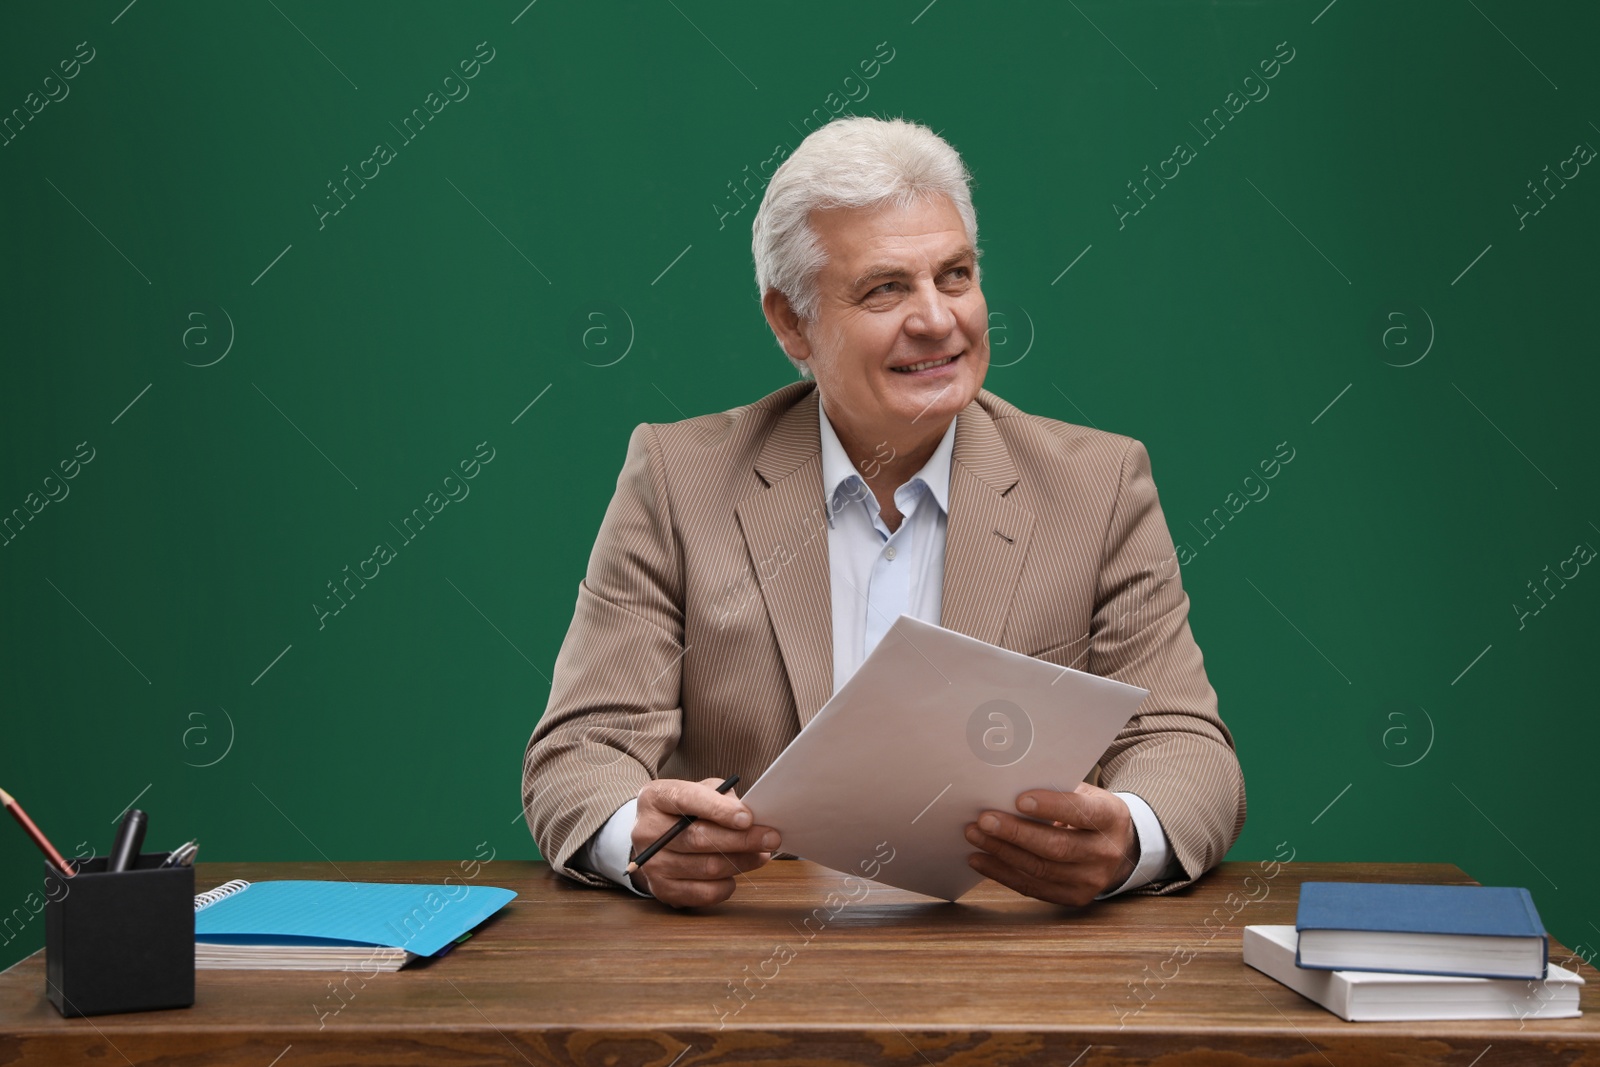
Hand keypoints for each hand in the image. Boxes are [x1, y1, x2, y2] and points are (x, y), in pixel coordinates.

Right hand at [629, 777, 778, 907]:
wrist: (658, 839)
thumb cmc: (687, 811)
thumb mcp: (700, 792)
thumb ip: (722, 798)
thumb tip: (752, 818)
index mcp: (654, 798)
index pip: (687, 799)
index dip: (719, 810)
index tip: (748, 818)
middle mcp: (646, 830)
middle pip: (699, 838)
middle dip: (741, 839)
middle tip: (771, 838)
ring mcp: (651, 863)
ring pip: (706, 867)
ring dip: (741, 862)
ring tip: (760, 855)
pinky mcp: (661, 889)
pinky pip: (702, 893)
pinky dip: (726, 885)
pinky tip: (735, 874)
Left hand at [964, 783, 1137, 905]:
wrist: (1118, 847)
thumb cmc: (1090, 812)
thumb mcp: (1084, 793)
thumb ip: (1056, 789)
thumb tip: (1008, 786)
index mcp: (1110, 818)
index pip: (1081, 813)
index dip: (1051, 807)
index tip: (1019, 800)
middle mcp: (1105, 853)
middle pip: (1056, 846)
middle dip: (1015, 833)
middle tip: (984, 820)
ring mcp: (1091, 880)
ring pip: (1040, 869)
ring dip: (1002, 853)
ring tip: (975, 836)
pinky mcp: (1074, 897)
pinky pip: (1033, 888)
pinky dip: (1003, 874)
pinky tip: (981, 859)